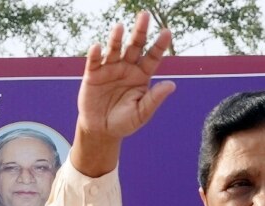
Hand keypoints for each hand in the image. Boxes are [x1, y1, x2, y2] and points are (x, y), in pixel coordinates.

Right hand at [72, 11, 175, 175]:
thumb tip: (172, 85)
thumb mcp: (142, 112)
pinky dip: (96, 54)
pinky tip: (98, 47)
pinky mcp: (92, 74)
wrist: (102, 130)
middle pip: (134, 46)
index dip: (159, 45)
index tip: (167, 32)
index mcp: (142, 76)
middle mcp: (127, 68)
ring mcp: (109, 69)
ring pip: (114, 49)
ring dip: (116, 38)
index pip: (153, 57)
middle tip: (144, 15)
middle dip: (139, 31)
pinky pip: (94, 61)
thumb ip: (155, 98)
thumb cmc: (125, 121)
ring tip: (120, 27)